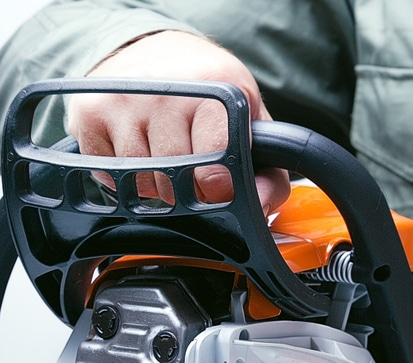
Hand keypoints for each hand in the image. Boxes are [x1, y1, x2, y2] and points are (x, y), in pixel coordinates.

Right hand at [67, 30, 288, 210]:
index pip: (212, 170)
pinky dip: (123, 176)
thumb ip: (268, 171)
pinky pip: (107, 173)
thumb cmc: (212, 94)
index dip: (216, 191)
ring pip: (138, 180)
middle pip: (173, 180)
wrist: (164, 50)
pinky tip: (138, 152)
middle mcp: (165, 92)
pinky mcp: (89, 112)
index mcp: (215, 93)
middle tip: (191, 174)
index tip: (217, 187)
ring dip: (154, 185)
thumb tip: (259, 206)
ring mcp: (122, 101)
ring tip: (166, 160)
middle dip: (185, 190)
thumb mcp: (251, 121)